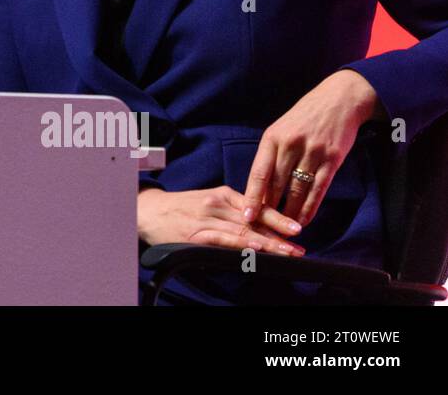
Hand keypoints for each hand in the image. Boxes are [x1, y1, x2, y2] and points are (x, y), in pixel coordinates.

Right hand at [138, 186, 304, 255]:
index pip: (256, 207)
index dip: (278, 218)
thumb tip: (259, 228)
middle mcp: (217, 204)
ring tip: (288, 253)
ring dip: (268, 243)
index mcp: (222, 195)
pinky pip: (222, 239)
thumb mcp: (207, 201)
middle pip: (254, 219)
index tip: (297, 229)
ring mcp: (206, 219)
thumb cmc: (179, 209)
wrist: (147, 210)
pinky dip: (240, 244)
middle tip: (299, 245)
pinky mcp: (195, 234)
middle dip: (279, 234)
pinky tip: (255, 248)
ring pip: (243, 231)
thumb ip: (231, 211)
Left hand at [242, 69, 379, 228]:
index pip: (259, 173)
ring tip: (284, 230)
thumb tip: (259, 185)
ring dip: (290, 212)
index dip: (253, 197)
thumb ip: (271, 154)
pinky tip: (304, 220)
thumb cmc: (304, 117)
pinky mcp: (332, 159)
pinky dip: (310, 207)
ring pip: (297, 190)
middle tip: (263, 228)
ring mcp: (312, 152)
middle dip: (269, 209)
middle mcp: (291, 145)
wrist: (338, 100)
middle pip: (277, 184)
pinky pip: (319, 188)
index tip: (247, 216)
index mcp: (272, 137)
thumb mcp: (281, 128)